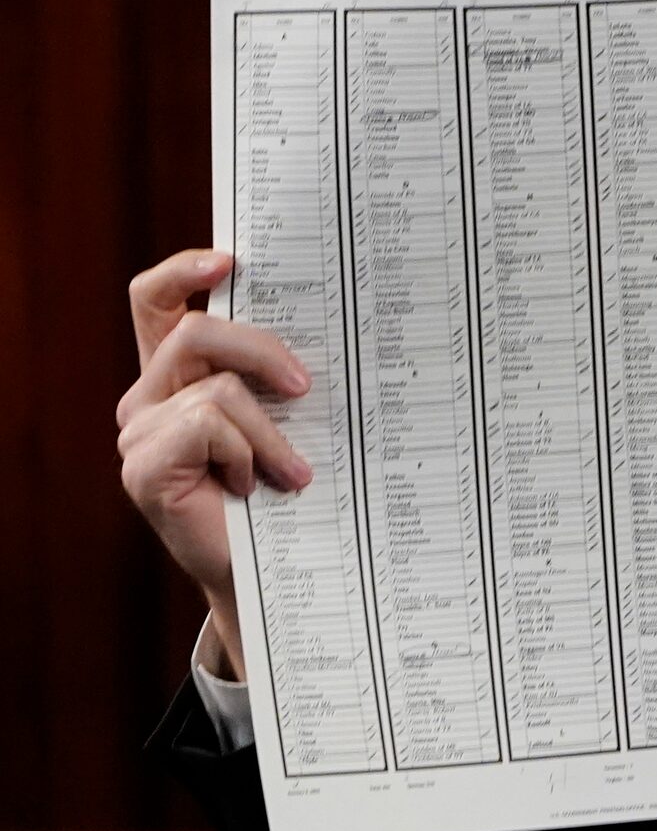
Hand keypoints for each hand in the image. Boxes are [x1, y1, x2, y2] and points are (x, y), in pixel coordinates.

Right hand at [115, 249, 314, 676]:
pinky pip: (206, 424)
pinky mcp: (143, 466)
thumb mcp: (292, 417)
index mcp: (180, 372)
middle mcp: (151, 394)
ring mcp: (141, 431)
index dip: (182, 270)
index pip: (156, 300)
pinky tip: (259, 485)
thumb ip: (284, 372)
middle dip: (260, 348)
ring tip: (296, 471)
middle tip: (306, 387)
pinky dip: (248, 451)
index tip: (231, 261)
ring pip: (215, 386)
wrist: (278, 569)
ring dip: (269, 429)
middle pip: (194, 331)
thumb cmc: (292, 488)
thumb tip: (343, 319)